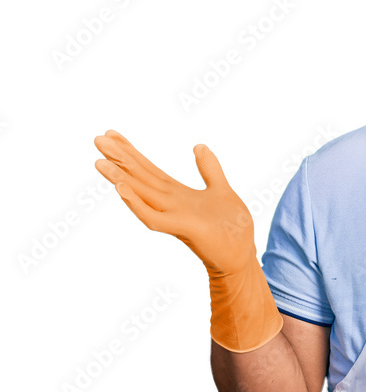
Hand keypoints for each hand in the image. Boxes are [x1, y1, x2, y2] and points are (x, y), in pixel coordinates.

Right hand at [94, 129, 256, 275]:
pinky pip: (153, 218)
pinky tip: (122, 190)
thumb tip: (199, 146)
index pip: (149, 169)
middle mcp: (170, 204)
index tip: (111, 133)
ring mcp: (174, 217)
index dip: (131, 151)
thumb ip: (210, 169)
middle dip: (120, 159)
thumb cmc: (231, 229)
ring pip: (141, 194)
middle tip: (98, 139)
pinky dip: (137, 205)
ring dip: (120, 179)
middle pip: (140, 178)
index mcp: (178, 194)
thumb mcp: (222, 190)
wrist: (241, 258)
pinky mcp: (183, 230)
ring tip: (100, 162)